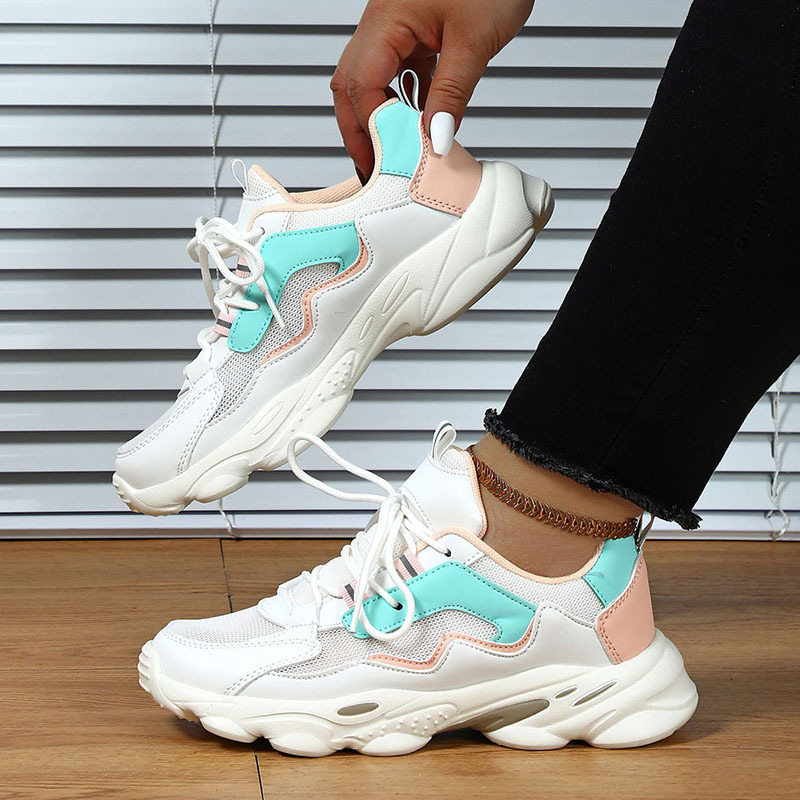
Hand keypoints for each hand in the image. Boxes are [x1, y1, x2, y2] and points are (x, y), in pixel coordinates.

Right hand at [331, 0, 534, 178]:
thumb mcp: (474, 41)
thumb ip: (451, 94)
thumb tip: (434, 139)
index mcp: (386, 18)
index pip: (362, 87)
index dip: (371, 131)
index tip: (386, 163)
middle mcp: (383, 20)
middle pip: (353, 85)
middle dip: (360, 130)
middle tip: (374, 168)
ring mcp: (397, 23)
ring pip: (373, 78)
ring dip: (381, 116)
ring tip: (395, 152)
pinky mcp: (416, 26)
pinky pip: (400, 68)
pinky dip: (405, 98)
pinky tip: (418, 120)